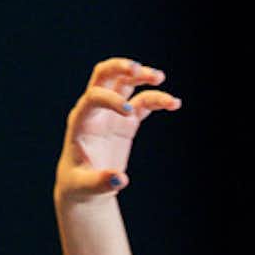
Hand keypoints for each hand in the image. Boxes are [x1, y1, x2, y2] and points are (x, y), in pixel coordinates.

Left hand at [56, 56, 179, 204]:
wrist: (85, 186)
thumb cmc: (79, 185)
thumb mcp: (85, 187)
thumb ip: (100, 182)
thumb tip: (120, 180)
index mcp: (81, 121)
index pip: (93, 96)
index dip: (111, 99)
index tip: (129, 112)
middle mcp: (95, 111)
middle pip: (105, 74)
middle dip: (122, 67)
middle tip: (139, 69)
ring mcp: (112, 113)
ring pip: (126, 82)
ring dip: (143, 76)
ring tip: (161, 78)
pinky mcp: (127, 121)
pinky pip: (143, 103)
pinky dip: (158, 100)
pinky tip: (174, 104)